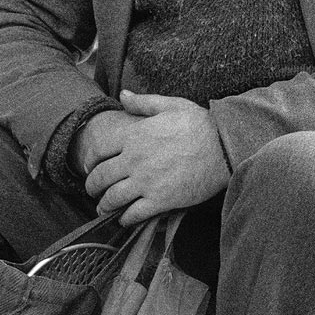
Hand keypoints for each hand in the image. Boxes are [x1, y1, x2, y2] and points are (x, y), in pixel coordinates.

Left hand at [78, 90, 229, 224]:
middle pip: (100, 177)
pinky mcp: (161, 200)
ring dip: (103, 205)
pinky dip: (124, 219)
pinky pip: (133, 214)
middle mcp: (134, 160)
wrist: (224, 148)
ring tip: (102, 208)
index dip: (90, 160)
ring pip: (112, 198)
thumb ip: (143, 102)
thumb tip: (123, 95)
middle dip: (92, 186)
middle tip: (92, 190)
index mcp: (134, 135)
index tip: (90, 166)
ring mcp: (146, 182)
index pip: (98, 150)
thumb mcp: (171, 105)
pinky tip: (123, 219)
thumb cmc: (200, 125)